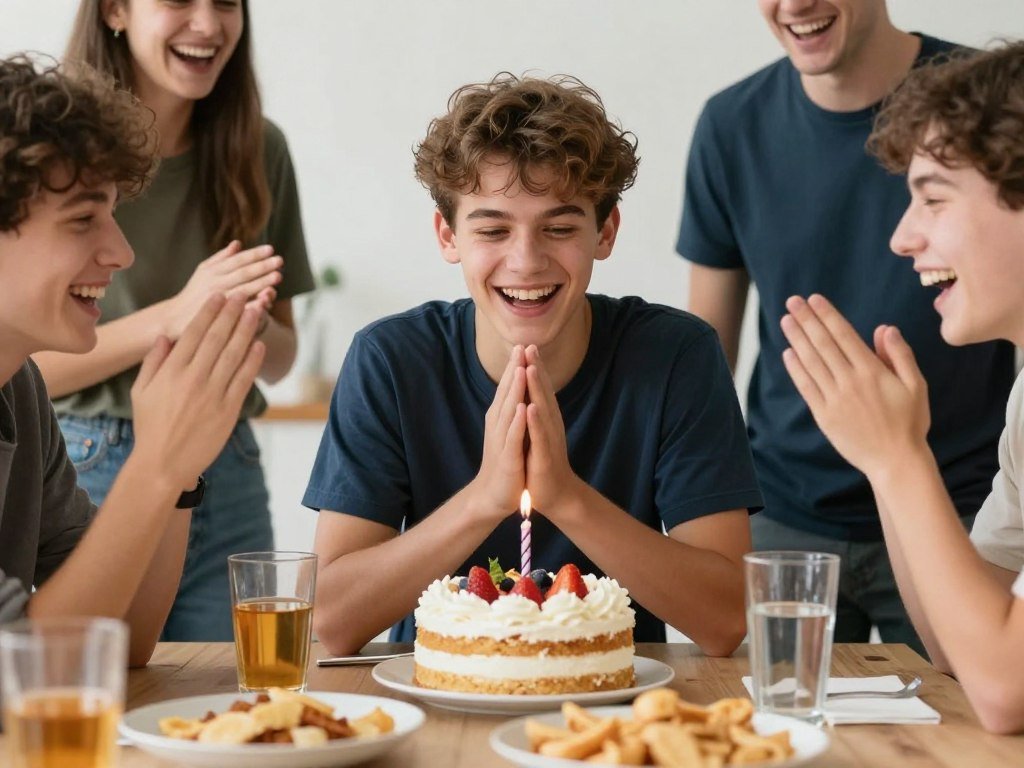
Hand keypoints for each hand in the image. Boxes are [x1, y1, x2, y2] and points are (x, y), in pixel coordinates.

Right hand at [130, 294, 265, 488]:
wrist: (163, 463)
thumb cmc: (151, 426)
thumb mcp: (141, 391)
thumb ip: (153, 361)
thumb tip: (165, 336)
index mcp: (170, 372)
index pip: (193, 333)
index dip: (208, 312)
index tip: (219, 295)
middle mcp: (192, 379)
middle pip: (216, 338)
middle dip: (231, 314)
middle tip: (242, 295)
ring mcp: (212, 395)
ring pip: (233, 355)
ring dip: (245, 331)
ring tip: (255, 311)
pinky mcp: (228, 411)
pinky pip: (243, 380)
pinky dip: (252, 361)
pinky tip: (259, 345)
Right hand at [166, 240, 282, 338]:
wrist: (174, 318)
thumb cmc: (193, 293)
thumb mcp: (203, 272)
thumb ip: (221, 258)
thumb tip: (238, 243)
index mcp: (212, 271)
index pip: (237, 260)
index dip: (254, 254)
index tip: (271, 249)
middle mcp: (215, 284)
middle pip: (242, 273)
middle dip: (262, 266)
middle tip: (280, 260)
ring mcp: (217, 301)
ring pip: (242, 290)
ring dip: (261, 282)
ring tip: (278, 276)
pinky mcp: (218, 317)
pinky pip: (238, 310)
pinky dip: (251, 305)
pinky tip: (265, 301)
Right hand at [470, 345, 527, 521]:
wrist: (494, 496)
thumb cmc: (506, 462)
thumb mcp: (511, 432)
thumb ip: (512, 412)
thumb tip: (519, 391)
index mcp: (501, 419)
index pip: (508, 389)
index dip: (515, 367)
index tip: (523, 344)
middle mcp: (498, 425)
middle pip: (506, 393)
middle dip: (513, 370)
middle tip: (520, 345)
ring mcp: (501, 441)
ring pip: (508, 410)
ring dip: (514, 389)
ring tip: (520, 368)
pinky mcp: (507, 458)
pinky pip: (513, 437)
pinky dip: (517, 422)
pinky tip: (522, 407)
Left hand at [523, 345, 578, 514]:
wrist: (555, 495)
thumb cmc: (543, 463)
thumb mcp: (537, 434)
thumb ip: (536, 414)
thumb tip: (531, 394)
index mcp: (546, 419)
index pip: (540, 389)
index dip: (534, 367)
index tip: (525, 346)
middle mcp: (551, 425)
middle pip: (544, 392)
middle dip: (536, 369)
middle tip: (530, 346)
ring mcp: (549, 439)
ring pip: (543, 409)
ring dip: (538, 389)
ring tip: (532, 368)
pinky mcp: (545, 456)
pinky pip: (540, 436)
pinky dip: (535, 421)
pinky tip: (530, 407)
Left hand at [780, 294, 930, 479]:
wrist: (895, 461)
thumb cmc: (909, 422)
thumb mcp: (915, 385)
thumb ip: (900, 355)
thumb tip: (885, 328)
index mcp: (872, 371)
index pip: (844, 335)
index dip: (827, 315)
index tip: (814, 299)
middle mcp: (850, 381)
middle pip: (823, 344)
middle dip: (807, 320)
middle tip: (792, 302)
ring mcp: (834, 398)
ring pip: (811, 362)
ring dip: (797, 339)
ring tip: (786, 320)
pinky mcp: (824, 415)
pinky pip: (806, 387)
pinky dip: (796, 369)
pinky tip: (788, 353)